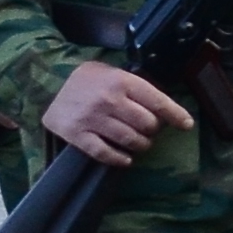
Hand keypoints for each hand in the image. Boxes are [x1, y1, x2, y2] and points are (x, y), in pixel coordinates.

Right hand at [43, 61, 191, 168]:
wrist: (45, 83)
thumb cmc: (89, 80)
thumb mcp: (114, 73)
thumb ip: (138, 88)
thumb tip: (168, 111)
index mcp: (121, 81)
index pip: (158, 102)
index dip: (176, 116)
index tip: (186, 125)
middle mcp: (108, 100)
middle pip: (147, 125)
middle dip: (152, 130)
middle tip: (147, 129)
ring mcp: (91, 118)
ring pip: (131, 141)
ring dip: (140, 145)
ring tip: (138, 142)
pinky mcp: (76, 135)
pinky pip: (106, 154)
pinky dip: (120, 159)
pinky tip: (125, 158)